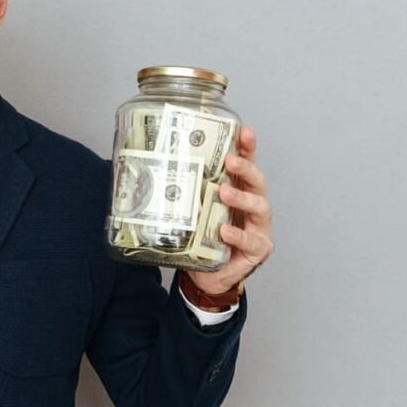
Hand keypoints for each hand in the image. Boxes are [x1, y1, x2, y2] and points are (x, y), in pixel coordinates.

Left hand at [186, 126, 273, 296]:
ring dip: (242, 197)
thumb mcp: (192, 211)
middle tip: (230, 160)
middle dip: (246, 167)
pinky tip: (225, 231)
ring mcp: (258, 227)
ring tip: (224, 192)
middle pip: (257, 181)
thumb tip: (146, 171)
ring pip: (259, 206)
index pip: (246, 165)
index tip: (244, 131)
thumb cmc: (203, 237)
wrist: (208, 275)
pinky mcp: (258, 248)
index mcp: (239, 190)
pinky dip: (237, 234)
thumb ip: (182, 193)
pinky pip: (250, 240)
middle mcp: (253, 205)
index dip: (247, 147)